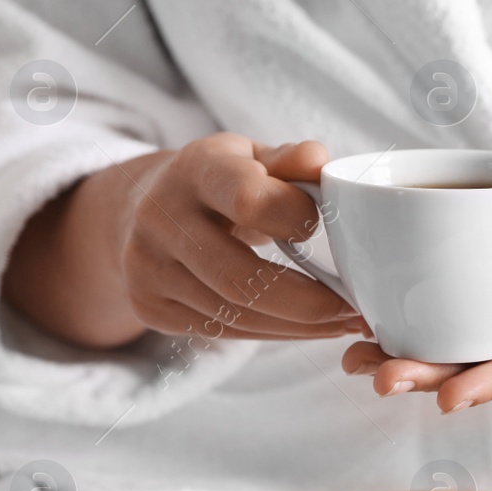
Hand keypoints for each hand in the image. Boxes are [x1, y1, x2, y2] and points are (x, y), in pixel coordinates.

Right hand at [4, 133, 364, 347]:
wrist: (138, 208)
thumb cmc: (219, 181)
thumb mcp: (251, 157)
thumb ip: (290, 161)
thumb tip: (319, 160)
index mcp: (195, 169)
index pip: (248, 199)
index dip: (294, 217)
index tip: (321, 227)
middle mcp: (161, 217)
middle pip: (240, 277)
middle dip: (308, 301)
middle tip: (353, 307)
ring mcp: (147, 267)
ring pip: (234, 313)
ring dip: (298, 326)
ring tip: (343, 322)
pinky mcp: (149, 306)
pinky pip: (221, 330)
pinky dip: (273, 333)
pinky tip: (307, 329)